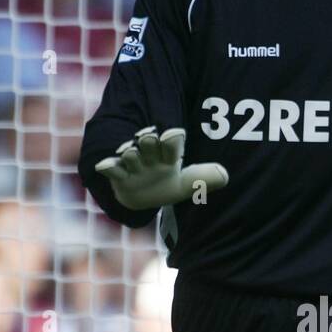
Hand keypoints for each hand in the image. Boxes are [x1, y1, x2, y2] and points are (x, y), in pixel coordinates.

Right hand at [94, 126, 227, 210]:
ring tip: (131, 153)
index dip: (172, 140)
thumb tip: (225, 175)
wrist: (141, 196)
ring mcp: (133, 165)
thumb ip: (205, 178)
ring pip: (130, 154)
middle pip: (148, 143)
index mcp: (168, 154)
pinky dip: (109, 167)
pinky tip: (107, 165)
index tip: (173, 135)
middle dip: (149, 140)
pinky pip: (111, 169)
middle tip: (149, 138)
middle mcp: (149, 155)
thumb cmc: (166, 184)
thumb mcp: (187, 184)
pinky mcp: (118, 176)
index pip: (172, 143)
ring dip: (130, 154)